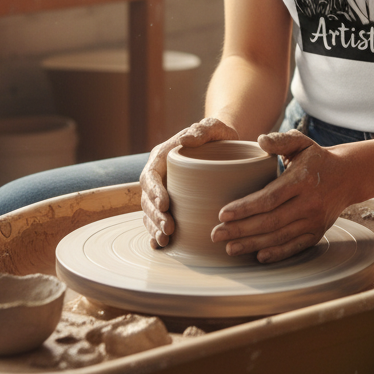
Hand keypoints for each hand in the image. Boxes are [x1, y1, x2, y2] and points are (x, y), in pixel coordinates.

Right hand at [139, 118, 238, 248]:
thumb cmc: (218, 135)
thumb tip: (185, 138)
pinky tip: (161, 245)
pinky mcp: (172, 205)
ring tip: (165, 240)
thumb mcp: (214, 128)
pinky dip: (157, 233)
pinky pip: (159, 220)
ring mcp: (164, 191)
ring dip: (154, 227)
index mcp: (162, 156)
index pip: (151, 175)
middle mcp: (159, 175)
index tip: (165, 205)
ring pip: (150, 212)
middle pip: (148, 198)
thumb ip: (202, 130)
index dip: (154, 191)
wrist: (225, 146)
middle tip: (169, 228)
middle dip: (155, 215)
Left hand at [211, 129, 353, 263]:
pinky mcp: (317, 233)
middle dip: (241, 230)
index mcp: (301, 180)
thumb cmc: (317, 158)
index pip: (269, 198)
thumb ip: (281, 140)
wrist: (348, 176)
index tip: (222, 213)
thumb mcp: (302, 142)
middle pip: (270, 221)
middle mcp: (309, 203)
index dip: (245, 208)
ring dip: (252, 244)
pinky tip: (258, 256)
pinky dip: (277, 253)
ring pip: (280, 237)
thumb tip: (260, 141)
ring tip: (229, 248)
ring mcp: (314, 221)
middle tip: (215, 234)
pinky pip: (295, 247)